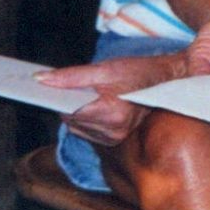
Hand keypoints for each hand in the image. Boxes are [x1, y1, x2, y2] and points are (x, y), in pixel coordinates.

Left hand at [37, 51, 187, 146]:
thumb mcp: (105, 69)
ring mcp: (114, 138)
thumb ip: (71, 77)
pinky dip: (86, 118)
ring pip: (76, 126)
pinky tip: (97, 105)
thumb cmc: (141, 72)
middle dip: (68, 102)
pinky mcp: (113, 140)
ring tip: (93, 94)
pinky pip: (86, 131)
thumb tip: (40, 81)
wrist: (169, 80)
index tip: (45, 89)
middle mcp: (113, 131)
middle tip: (79, 85)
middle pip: (70, 118)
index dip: (56, 98)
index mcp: (111, 113)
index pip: (68, 110)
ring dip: (77, 111)